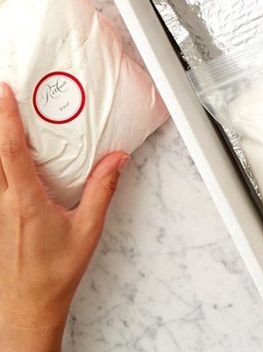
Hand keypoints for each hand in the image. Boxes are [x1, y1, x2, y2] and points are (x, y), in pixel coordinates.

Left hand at [0, 82, 128, 351]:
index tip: (4, 92)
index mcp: (25, 202)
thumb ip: (101, 189)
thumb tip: (115, 158)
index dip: (5, 119)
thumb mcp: (87, 230)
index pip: (10, 151)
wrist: (27, 307)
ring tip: (4, 117)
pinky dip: (0, 162)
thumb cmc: (53, 274)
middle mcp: (4, 203)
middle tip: (0, 93)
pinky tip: (11, 159)